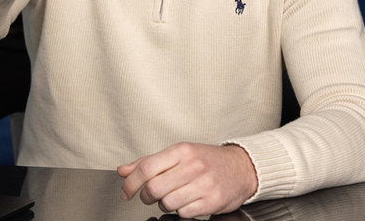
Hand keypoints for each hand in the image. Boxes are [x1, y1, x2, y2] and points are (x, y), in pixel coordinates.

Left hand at [118, 143, 257, 217]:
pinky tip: (188, 201)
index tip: (126, 191)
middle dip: (146, 196)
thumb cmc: (207, 160)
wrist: (241, 168)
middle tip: (149, 196)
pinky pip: (184, 213)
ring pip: (167, 203)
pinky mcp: (212, 201)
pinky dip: (181, 211)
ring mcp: (203, 184)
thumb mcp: (179, 154)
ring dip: (164, 204)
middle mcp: (193, 166)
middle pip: (154, 188)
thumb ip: (149, 162)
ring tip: (173, 196)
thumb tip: (123, 170)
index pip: (147, 167)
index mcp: (182, 150)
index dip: (131, 182)